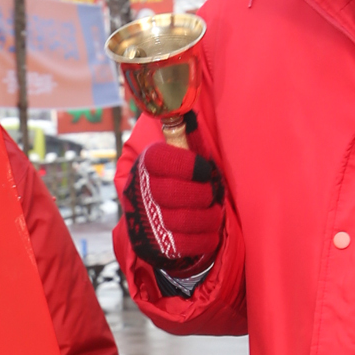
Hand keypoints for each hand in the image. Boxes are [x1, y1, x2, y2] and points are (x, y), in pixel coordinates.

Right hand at [122, 142, 225, 272]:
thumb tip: (191, 109)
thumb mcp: (178, 157)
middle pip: (172, 193)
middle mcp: (140, 192)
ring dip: (208, 218)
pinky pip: (186, 244)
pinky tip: (209, 231)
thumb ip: (186, 139)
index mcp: (147, 165)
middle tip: (210, 194)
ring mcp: (147, 220)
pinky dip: (205, 238)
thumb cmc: (178, 181)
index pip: (161, 159)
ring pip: (182, 221)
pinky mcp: (156, 246)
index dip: (187, 165)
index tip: (205, 169)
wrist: (155, 222)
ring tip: (214, 213)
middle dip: (201, 195)